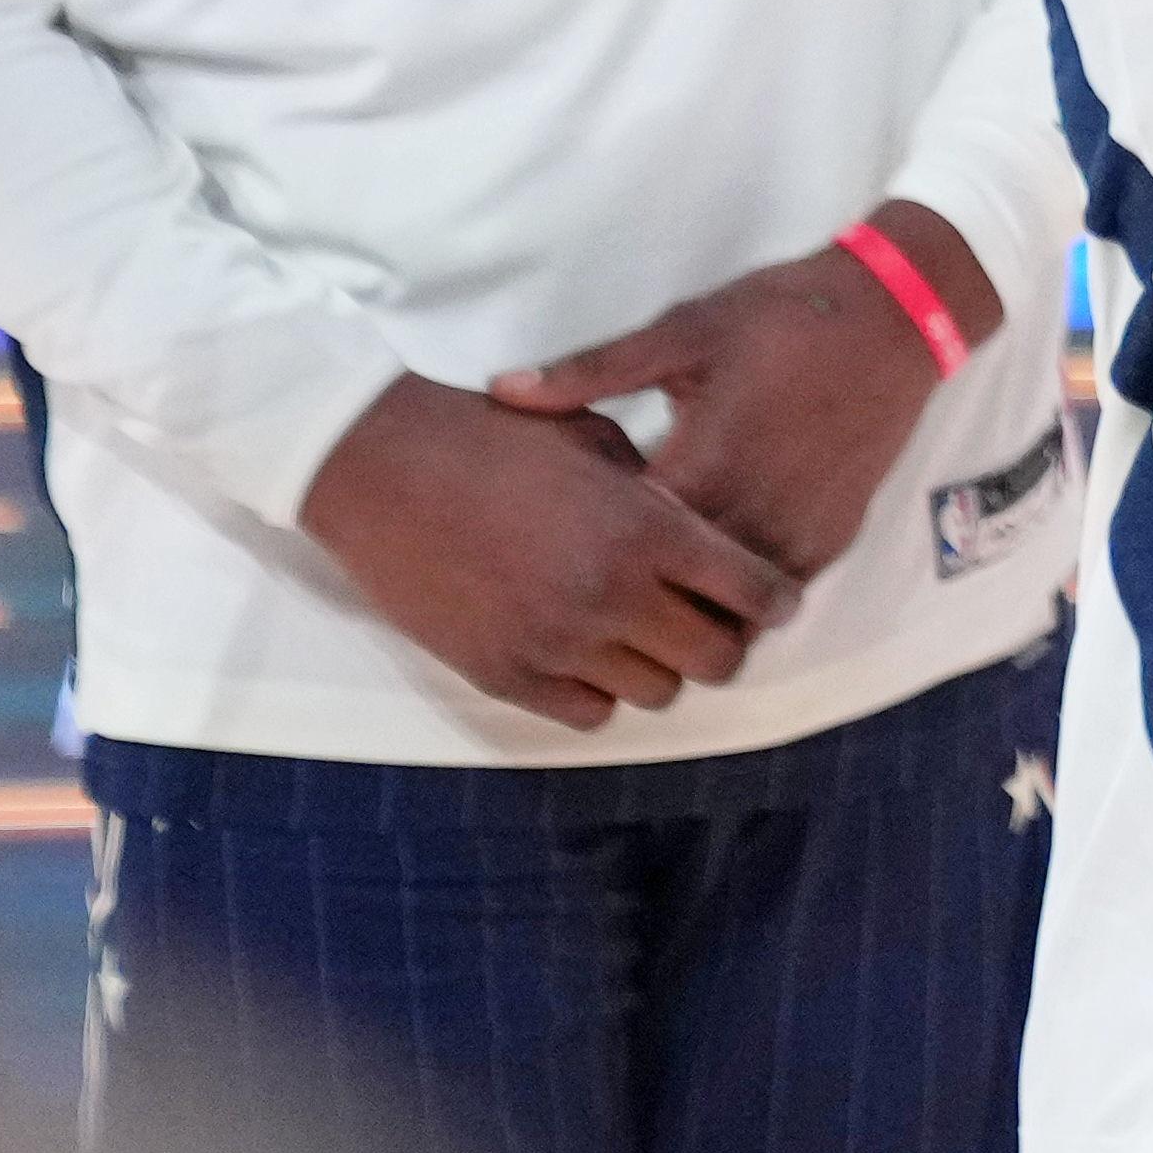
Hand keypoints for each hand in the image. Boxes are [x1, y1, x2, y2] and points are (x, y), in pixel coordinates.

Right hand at [298, 373, 804, 733]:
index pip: (752, 593)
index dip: (774, 600)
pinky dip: (600, 690)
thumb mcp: (598, 444)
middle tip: (707, 621)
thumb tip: (699, 532)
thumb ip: (659, 496)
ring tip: (640, 634)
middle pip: (715, 658)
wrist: (379, 466)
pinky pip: (587, 714)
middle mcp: (610, 596)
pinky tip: (588, 654)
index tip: (773, 600)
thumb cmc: (491, 438)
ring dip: (659, 667)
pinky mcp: (501, 674)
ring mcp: (555, 643)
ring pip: (656, 694)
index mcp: (647, 531)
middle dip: (723, 640)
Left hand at [488, 208, 994, 582]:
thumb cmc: (782, 318)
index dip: (580, 563)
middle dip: (631, 604)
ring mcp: (799, 533)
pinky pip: (778, 594)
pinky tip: (710, 581)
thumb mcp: (682, 333)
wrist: (897, 315)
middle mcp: (752, 516)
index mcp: (702, 468)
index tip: (547, 562)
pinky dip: (742, 599)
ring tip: (645, 604)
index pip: (624, 552)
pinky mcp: (834, 536)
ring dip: (690, 613)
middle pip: (676, 600)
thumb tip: (499, 390)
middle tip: (584, 600)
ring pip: (733, 613)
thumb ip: (590, 373)